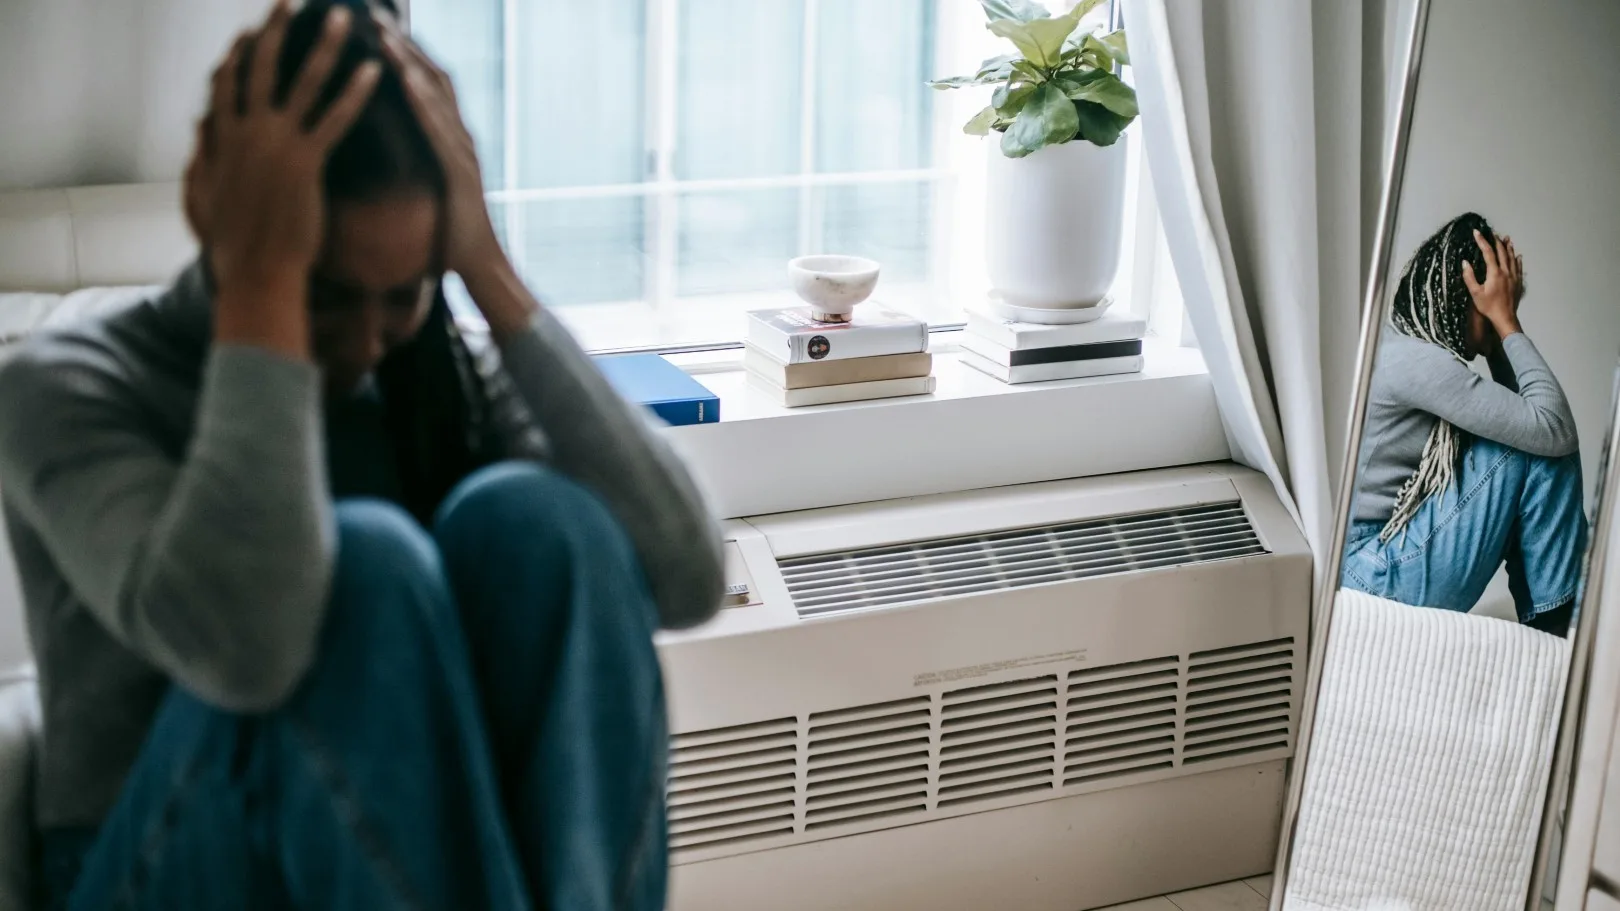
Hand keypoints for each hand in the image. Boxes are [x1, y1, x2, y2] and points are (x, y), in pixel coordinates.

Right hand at [187, 1, 379, 355]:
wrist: (255, 273)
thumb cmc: (231, 246)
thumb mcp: (201, 196)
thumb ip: (201, 157)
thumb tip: (199, 130)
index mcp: (221, 139)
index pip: (227, 84)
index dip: (239, 56)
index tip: (249, 33)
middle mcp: (246, 133)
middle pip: (261, 68)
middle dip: (276, 30)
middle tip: (290, 1)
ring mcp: (275, 145)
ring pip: (302, 83)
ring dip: (324, 47)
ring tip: (343, 19)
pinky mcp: (305, 162)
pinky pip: (335, 118)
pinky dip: (355, 92)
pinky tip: (374, 71)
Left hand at [375, 13, 503, 277]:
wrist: (479, 267)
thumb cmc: (449, 235)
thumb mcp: (425, 191)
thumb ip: (411, 166)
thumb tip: (380, 154)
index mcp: (449, 140)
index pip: (427, 84)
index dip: (403, 53)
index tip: (375, 26)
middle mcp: (460, 137)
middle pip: (432, 76)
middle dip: (403, 43)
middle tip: (373, 13)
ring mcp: (463, 152)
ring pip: (436, 95)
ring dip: (409, 61)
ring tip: (382, 33)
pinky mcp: (460, 171)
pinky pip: (438, 128)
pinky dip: (422, 100)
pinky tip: (403, 79)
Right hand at [1461, 229, 1523, 338]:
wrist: (1504, 317)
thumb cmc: (1488, 306)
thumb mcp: (1475, 293)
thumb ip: (1469, 277)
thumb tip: (1465, 262)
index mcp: (1495, 273)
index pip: (1488, 253)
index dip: (1482, 241)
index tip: (1477, 232)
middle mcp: (1506, 272)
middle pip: (1502, 252)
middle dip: (1496, 241)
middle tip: (1493, 233)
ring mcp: (1514, 277)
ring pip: (1512, 258)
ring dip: (1508, 248)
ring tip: (1507, 239)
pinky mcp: (1518, 282)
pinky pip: (1519, 267)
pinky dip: (1517, 259)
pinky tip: (1518, 256)